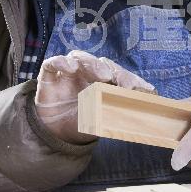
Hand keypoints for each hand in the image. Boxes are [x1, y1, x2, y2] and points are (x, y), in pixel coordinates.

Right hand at [34, 50, 154, 143]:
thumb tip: (140, 109)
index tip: (137, 88)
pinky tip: (70, 68)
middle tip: (116, 79)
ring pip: (80, 58)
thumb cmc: (84, 123)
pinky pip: (53, 63)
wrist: (57, 133)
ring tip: (102, 75)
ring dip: (92, 63)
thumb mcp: (103, 120)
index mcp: (106, 82)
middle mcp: (89, 73)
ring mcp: (69, 73)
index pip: (119, 74)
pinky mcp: (50, 75)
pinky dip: (62, 62)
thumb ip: (119, 112)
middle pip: (101, 63)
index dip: (128, 78)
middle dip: (112, 69)